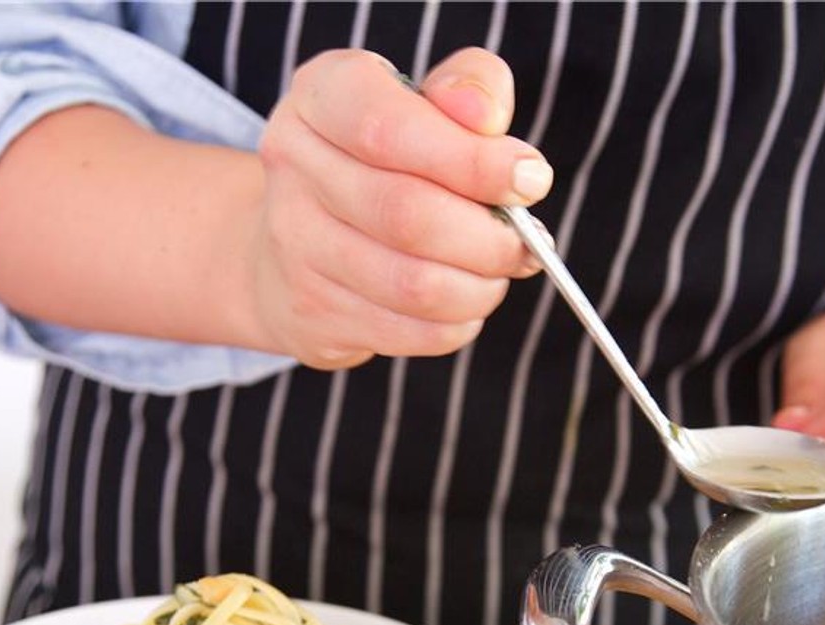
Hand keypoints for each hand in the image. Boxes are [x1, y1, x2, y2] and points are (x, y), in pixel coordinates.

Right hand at [248, 47, 552, 368]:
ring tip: (497, 272)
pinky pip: (409, 334)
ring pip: (413, 286)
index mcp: (321, 97)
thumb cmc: (384, 158)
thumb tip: (488, 118)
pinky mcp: (312, 314)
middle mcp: (295, 169)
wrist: (300, 233)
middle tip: (528, 243)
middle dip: (489, 238)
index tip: (530, 179)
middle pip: (407, 215)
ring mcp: (295, 247)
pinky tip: (464, 302)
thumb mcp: (423, 100)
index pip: (389, 130)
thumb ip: (468, 90)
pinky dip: (457, 324)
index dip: (472, 161)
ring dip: (480, 288)